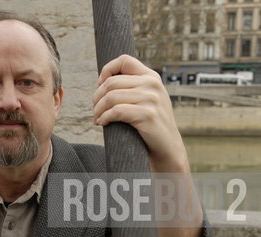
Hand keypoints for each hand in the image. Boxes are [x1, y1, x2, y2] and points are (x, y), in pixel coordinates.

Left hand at [93, 54, 187, 172]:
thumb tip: (102, 82)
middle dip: (97, 97)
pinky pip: (116, 111)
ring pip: (111, 97)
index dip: (107, 70)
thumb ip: (132, 87)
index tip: (100, 85)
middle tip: (95, 110)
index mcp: (151, 77)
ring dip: (98, 109)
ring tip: (97, 118)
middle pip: (111, 82)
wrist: (167, 148)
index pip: (124, 60)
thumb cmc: (150, 125)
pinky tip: (102, 123)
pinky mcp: (147, 114)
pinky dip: (104, 117)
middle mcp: (152, 84)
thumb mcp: (146, 99)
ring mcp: (151, 99)